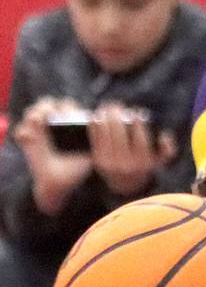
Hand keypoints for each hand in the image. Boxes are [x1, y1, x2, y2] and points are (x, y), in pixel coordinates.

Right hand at [14, 98, 93, 213]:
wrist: (60, 182)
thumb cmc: (78, 166)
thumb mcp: (90, 153)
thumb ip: (95, 142)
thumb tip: (103, 130)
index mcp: (70, 122)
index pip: (68, 106)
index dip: (68, 108)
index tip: (70, 115)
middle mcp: (53, 122)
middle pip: (48, 104)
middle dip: (48, 106)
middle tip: (51, 113)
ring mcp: (38, 129)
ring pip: (33, 112)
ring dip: (34, 113)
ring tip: (37, 120)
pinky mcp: (27, 139)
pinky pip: (21, 130)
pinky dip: (23, 132)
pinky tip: (28, 137)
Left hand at [89, 106, 176, 196]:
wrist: (124, 181)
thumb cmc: (143, 162)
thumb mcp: (159, 159)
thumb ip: (167, 148)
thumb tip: (164, 135)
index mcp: (143, 162)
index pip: (141, 141)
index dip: (138, 126)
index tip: (136, 113)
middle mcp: (127, 164)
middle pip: (120, 137)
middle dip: (117, 119)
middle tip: (116, 106)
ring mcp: (111, 163)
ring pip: (106, 137)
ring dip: (104, 120)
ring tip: (105, 108)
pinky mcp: (98, 161)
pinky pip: (95, 141)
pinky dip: (93, 128)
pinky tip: (94, 117)